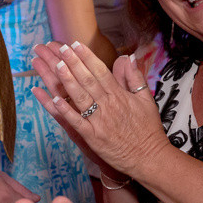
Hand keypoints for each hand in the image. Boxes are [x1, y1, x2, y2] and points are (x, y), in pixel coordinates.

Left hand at [30, 41, 168, 176]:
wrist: (149, 158)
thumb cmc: (147, 130)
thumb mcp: (146, 100)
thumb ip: (135, 78)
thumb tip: (129, 58)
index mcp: (120, 96)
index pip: (101, 71)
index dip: (87, 57)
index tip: (76, 44)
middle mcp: (108, 106)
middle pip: (88, 80)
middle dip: (74, 63)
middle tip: (61, 49)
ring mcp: (99, 121)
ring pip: (81, 97)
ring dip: (68, 81)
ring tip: (57, 66)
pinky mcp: (93, 137)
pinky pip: (76, 122)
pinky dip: (65, 110)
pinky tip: (53, 99)